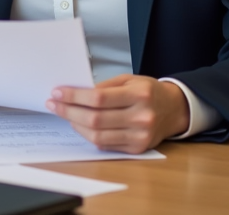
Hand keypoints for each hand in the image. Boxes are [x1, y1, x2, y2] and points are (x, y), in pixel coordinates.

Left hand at [47, 74, 189, 153]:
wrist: (174, 110)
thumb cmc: (149, 92)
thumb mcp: (129, 80)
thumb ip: (104, 86)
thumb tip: (75, 93)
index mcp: (139, 94)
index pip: (98, 98)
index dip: (74, 96)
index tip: (58, 92)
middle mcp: (141, 117)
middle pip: (95, 118)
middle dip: (69, 111)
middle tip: (54, 104)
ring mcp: (140, 136)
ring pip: (98, 135)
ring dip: (75, 125)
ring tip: (64, 114)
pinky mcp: (137, 148)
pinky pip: (105, 145)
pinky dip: (88, 135)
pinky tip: (80, 125)